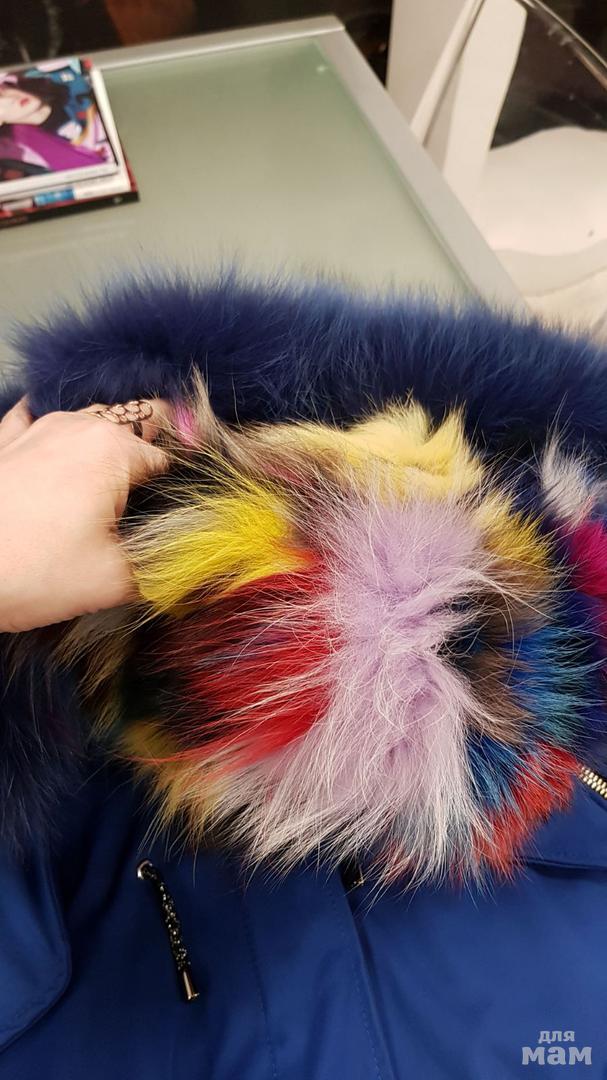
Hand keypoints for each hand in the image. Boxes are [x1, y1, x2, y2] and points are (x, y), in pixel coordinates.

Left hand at [0, 399, 168, 631]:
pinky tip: (58, 456)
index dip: (183, 490)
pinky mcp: (4, 446)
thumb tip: (195, 567)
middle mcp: (77, 426)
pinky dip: (55, 436)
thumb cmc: (33, 571)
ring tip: (113, 493)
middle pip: (134, 432)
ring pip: (89, 423)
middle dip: (149, 463)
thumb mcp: (116, 581)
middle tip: (151, 510)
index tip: (185, 518)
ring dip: (107, 448)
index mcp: (112, 449)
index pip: (172, 460)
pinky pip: (36, 422)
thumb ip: (167, 567)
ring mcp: (35, 429)